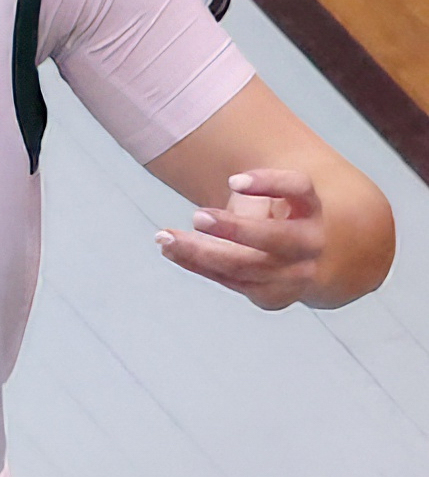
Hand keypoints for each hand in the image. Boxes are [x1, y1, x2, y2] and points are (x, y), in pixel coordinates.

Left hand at [158, 167, 328, 307]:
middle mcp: (309, 241)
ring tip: (165, 237)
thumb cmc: (278, 220)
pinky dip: (195, 264)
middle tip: (197, 216)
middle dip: (233, 228)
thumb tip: (206, 217)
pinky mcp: (272, 296)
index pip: (299, 189)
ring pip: (242, 265)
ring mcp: (295, 273)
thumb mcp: (273, 200)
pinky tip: (171, 251)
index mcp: (311, 208)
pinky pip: (228, 280)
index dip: (268, 183)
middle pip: (272, 237)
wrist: (305, 263)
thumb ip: (252, 198)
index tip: (232, 181)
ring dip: (199, 251)